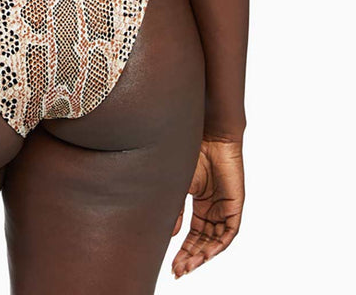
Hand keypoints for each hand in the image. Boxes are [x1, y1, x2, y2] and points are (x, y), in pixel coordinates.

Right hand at [170, 137, 243, 278]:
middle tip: (178, 271)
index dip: (183, 250)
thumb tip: (170, 235)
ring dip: (202, 255)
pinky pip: (228, 233)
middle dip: (190, 257)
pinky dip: (217, 246)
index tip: (172, 265)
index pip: (192, 235)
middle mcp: (213, 209)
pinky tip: (205, 255)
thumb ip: (176, 211)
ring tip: (188, 267)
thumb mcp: (179, 186)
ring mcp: (224, 209)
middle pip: (202, 242)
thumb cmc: (193, 154)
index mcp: (200, 204)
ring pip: (215, 241)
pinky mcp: (235, 206)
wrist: (211, 137)